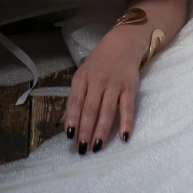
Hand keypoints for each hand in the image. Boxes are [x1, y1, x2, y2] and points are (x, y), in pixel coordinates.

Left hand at [63, 21, 150, 152]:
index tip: (69, 137)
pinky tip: (123, 137)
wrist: (122, 43)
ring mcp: (114, 84)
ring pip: (107, 111)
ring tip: (97, 147)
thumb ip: (75, 100)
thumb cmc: (99, 63)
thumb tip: (62, 123)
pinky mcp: (129, 87)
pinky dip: (126, 122)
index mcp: (82, 79)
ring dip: (101, 131)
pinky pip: (127, 107)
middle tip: (82, 149)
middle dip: (85, 130)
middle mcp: (97, 82)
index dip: (72, 119)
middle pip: (90, 109)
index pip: (75, 102)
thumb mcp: (83, 77)